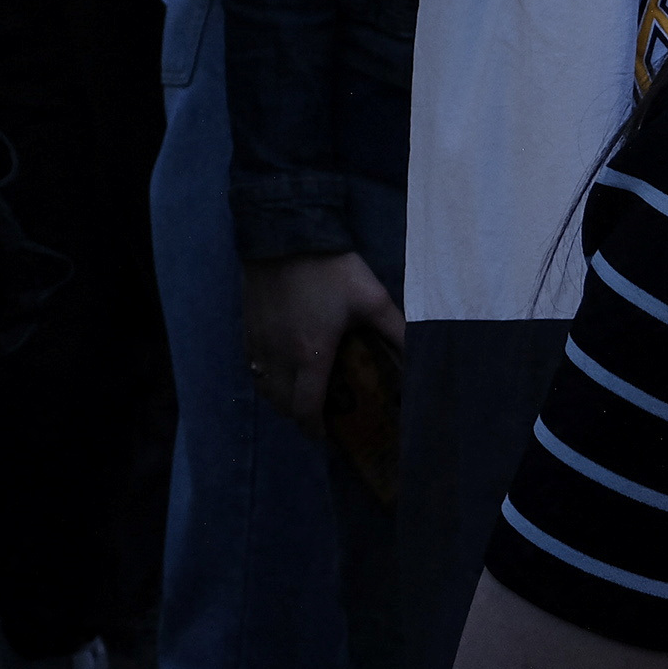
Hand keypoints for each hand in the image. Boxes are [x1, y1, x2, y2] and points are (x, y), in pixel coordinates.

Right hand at [239, 247, 399, 447]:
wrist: (285, 233)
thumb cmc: (330, 269)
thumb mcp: (372, 300)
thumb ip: (396, 332)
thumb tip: (420, 357)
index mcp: (311, 356)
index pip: (306, 409)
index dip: (315, 429)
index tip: (327, 434)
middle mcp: (280, 356)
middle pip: (282, 404)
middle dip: (299, 416)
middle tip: (318, 412)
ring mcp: (259, 341)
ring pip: (264, 387)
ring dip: (280, 398)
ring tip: (298, 392)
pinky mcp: (247, 326)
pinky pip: (252, 365)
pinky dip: (265, 376)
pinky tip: (278, 365)